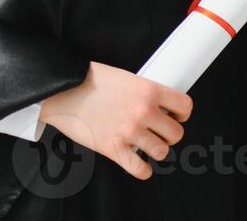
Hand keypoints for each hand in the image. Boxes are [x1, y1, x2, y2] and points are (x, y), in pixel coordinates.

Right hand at [37, 62, 191, 180]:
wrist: (61, 88)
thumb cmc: (87, 80)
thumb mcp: (123, 77)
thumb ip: (141, 91)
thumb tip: (155, 105)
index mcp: (148, 89)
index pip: (184, 106)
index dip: (181, 113)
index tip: (175, 116)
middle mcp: (143, 111)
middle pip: (176, 134)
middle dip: (167, 134)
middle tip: (156, 131)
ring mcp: (129, 131)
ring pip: (162, 152)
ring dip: (154, 150)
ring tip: (144, 144)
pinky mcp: (114, 148)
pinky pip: (141, 170)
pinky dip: (142, 169)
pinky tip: (136, 161)